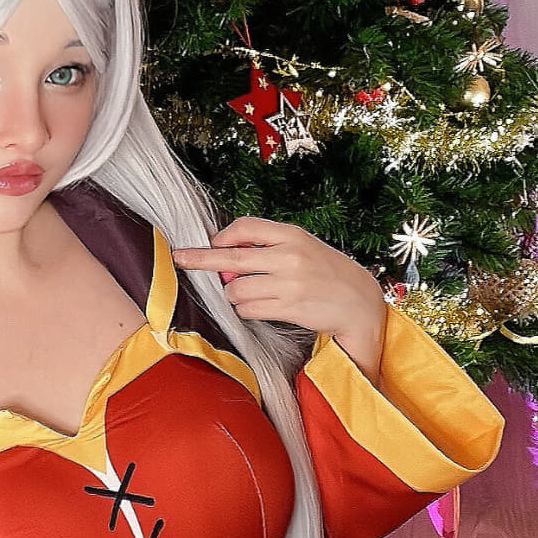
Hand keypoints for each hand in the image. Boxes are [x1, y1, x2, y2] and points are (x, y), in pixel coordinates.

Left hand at [172, 216, 387, 380]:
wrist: (358, 300)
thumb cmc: (325, 271)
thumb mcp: (301, 246)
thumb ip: (267, 245)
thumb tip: (225, 255)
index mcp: (291, 235)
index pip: (245, 227)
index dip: (223, 236)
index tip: (212, 243)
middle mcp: (288, 257)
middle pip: (230, 259)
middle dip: (199, 259)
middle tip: (180, 257)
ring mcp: (288, 284)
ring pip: (236, 290)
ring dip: (235, 294)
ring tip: (255, 292)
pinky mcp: (287, 308)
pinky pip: (248, 310)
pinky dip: (247, 309)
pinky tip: (262, 305)